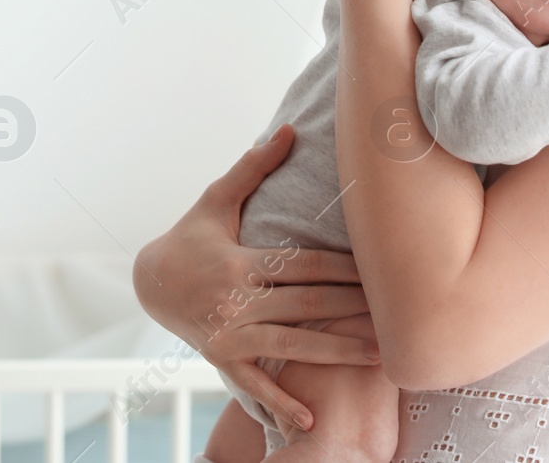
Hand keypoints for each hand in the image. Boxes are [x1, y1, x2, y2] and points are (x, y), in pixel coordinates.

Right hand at [132, 123, 376, 432]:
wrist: (147, 281)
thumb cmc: (190, 235)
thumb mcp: (216, 198)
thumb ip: (254, 166)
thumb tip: (288, 128)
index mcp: (241, 261)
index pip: (304, 265)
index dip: (344, 269)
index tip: (383, 271)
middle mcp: (237, 300)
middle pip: (307, 305)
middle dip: (354, 310)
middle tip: (400, 316)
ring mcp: (230, 335)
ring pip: (293, 345)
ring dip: (338, 352)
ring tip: (381, 357)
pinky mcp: (221, 359)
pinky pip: (254, 385)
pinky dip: (280, 403)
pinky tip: (312, 421)